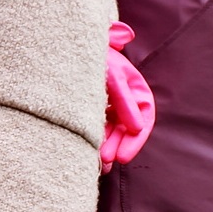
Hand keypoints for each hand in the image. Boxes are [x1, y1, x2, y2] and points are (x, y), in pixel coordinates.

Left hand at [101, 21, 154, 173]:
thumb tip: (137, 128)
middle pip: (126, 129)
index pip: (143, 119)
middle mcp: (126, 99)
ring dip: (107, 148)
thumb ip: (124, 100)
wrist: (69, 46)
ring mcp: (109, 104)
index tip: (123, 157)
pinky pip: (97, 128)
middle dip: (118, 146)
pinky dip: (95, 141)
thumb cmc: (96, 57)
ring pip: (112, 132)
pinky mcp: (92, 108)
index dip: (135, 141)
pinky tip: (88, 156)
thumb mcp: (111, 77)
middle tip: (107, 162)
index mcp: (137, 89)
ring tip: (99, 164)